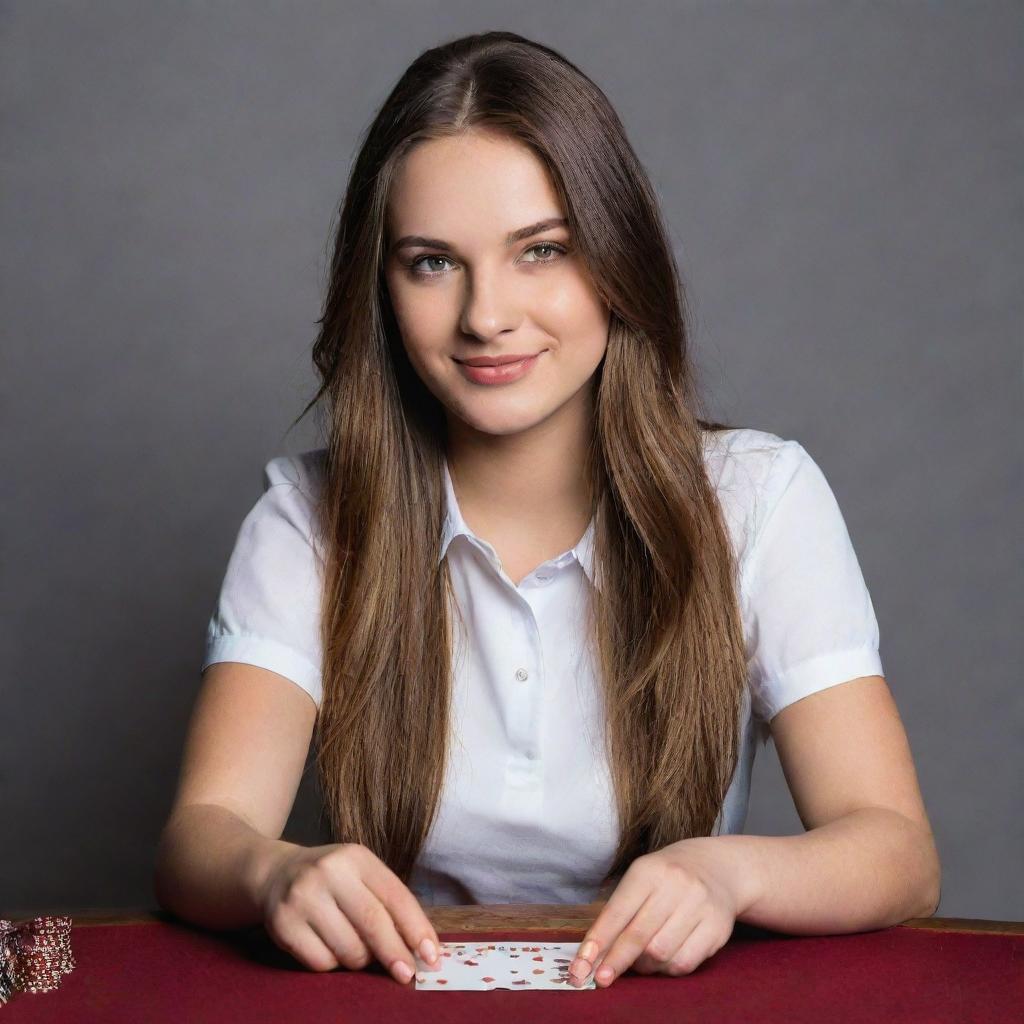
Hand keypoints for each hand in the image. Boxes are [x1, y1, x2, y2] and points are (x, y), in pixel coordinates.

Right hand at [255, 841, 441, 984]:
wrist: (275, 874)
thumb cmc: (332, 880)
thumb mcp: (360, 874)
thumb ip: (389, 903)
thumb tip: (422, 947)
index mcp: (356, 857)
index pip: (395, 896)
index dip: (417, 929)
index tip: (432, 956)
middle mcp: (329, 872)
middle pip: (373, 923)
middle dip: (396, 954)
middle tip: (408, 974)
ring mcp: (303, 898)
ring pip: (349, 949)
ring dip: (361, 959)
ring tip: (355, 946)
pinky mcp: (283, 925)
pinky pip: (322, 963)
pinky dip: (333, 964)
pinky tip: (328, 946)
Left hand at [568, 837, 755, 986]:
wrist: (716, 868)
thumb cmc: (666, 878)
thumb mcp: (640, 879)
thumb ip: (618, 913)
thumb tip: (592, 955)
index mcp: (648, 870)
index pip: (617, 911)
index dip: (598, 941)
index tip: (581, 965)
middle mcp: (675, 884)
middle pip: (639, 936)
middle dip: (616, 961)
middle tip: (601, 979)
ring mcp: (699, 905)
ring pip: (661, 953)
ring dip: (643, 966)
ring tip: (639, 961)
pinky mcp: (717, 927)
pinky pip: (685, 962)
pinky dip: (667, 970)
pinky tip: (662, 961)